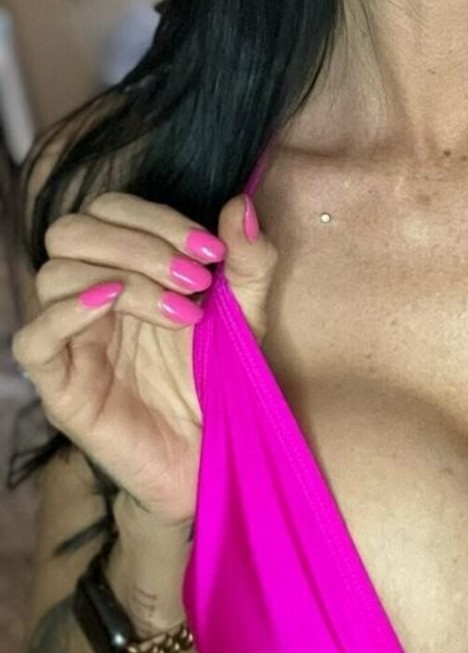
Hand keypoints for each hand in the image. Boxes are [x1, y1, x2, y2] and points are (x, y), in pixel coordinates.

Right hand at [12, 191, 276, 527]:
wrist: (217, 448)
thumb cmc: (220, 374)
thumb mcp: (247, 309)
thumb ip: (249, 258)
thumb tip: (242, 204)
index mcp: (126, 267)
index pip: (111, 210)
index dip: (158, 218)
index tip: (213, 250)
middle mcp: (90, 295)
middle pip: (73, 231)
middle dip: (140, 245)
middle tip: (194, 280)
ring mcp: (70, 339)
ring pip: (54, 274)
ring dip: (126, 279)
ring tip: (181, 312)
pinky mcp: (60, 386)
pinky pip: (33, 340)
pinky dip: (66, 312)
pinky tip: (113, 304)